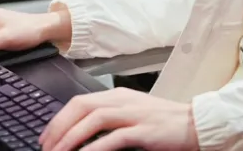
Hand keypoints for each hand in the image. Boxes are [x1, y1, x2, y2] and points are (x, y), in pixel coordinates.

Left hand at [40, 88, 197, 150]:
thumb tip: (82, 132)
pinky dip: (93, 148)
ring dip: (70, 138)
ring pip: (92, 119)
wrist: (197, 124)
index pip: (79, 101)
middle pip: (80, 107)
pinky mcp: (144, 131)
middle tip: (46, 147)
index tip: (46, 137)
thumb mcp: (133, 114)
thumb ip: (110, 118)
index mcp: (117, 95)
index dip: (58, 119)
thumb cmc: (165, 123)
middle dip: (58, 128)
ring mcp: (133, 114)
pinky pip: (112, 138)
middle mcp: (122, 100)